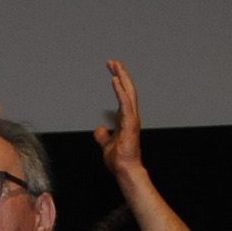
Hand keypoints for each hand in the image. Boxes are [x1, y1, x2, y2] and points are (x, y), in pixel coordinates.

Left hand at [92, 59, 143, 180]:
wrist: (124, 169)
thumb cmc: (119, 159)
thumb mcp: (106, 144)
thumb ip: (103, 135)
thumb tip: (99, 128)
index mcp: (126, 118)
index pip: (123, 95)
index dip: (118, 81)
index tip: (112, 69)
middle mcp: (131, 116)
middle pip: (127, 89)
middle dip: (121, 74)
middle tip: (113, 61)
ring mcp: (132, 118)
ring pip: (128, 93)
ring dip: (122, 77)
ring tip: (115, 65)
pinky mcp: (130, 123)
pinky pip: (125, 103)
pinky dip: (120, 91)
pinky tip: (115, 80)